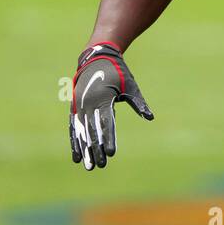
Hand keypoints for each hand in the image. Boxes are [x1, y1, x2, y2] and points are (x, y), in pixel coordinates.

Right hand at [70, 42, 153, 169]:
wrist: (96, 58)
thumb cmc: (118, 73)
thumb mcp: (130, 85)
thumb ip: (138, 102)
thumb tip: (149, 117)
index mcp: (103, 97)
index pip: (106, 123)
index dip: (108, 138)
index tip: (111, 153)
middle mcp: (88, 103)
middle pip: (93, 131)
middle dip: (96, 149)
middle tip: (102, 165)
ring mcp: (79, 106)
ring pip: (81, 132)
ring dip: (85, 150)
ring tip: (89, 166)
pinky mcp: (74, 108)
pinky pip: (73, 128)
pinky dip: (75, 142)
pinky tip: (77, 156)